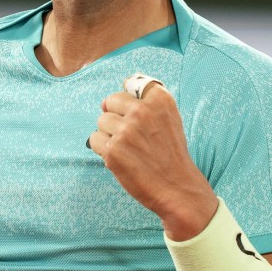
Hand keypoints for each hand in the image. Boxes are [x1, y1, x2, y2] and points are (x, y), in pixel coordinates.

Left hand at [88, 77, 216, 239]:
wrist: (177, 187)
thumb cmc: (170, 153)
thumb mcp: (170, 118)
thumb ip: (147, 101)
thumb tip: (110, 97)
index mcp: (159, 99)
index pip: (129, 84)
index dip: (128, 101)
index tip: (136, 116)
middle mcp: (142, 111)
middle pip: (109, 102)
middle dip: (115, 117)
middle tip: (131, 136)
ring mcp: (126, 131)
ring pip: (101, 121)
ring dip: (109, 135)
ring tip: (128, 149)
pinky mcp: (113, 150)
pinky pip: (94, 140)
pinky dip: (102, 149)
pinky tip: (120, 158)